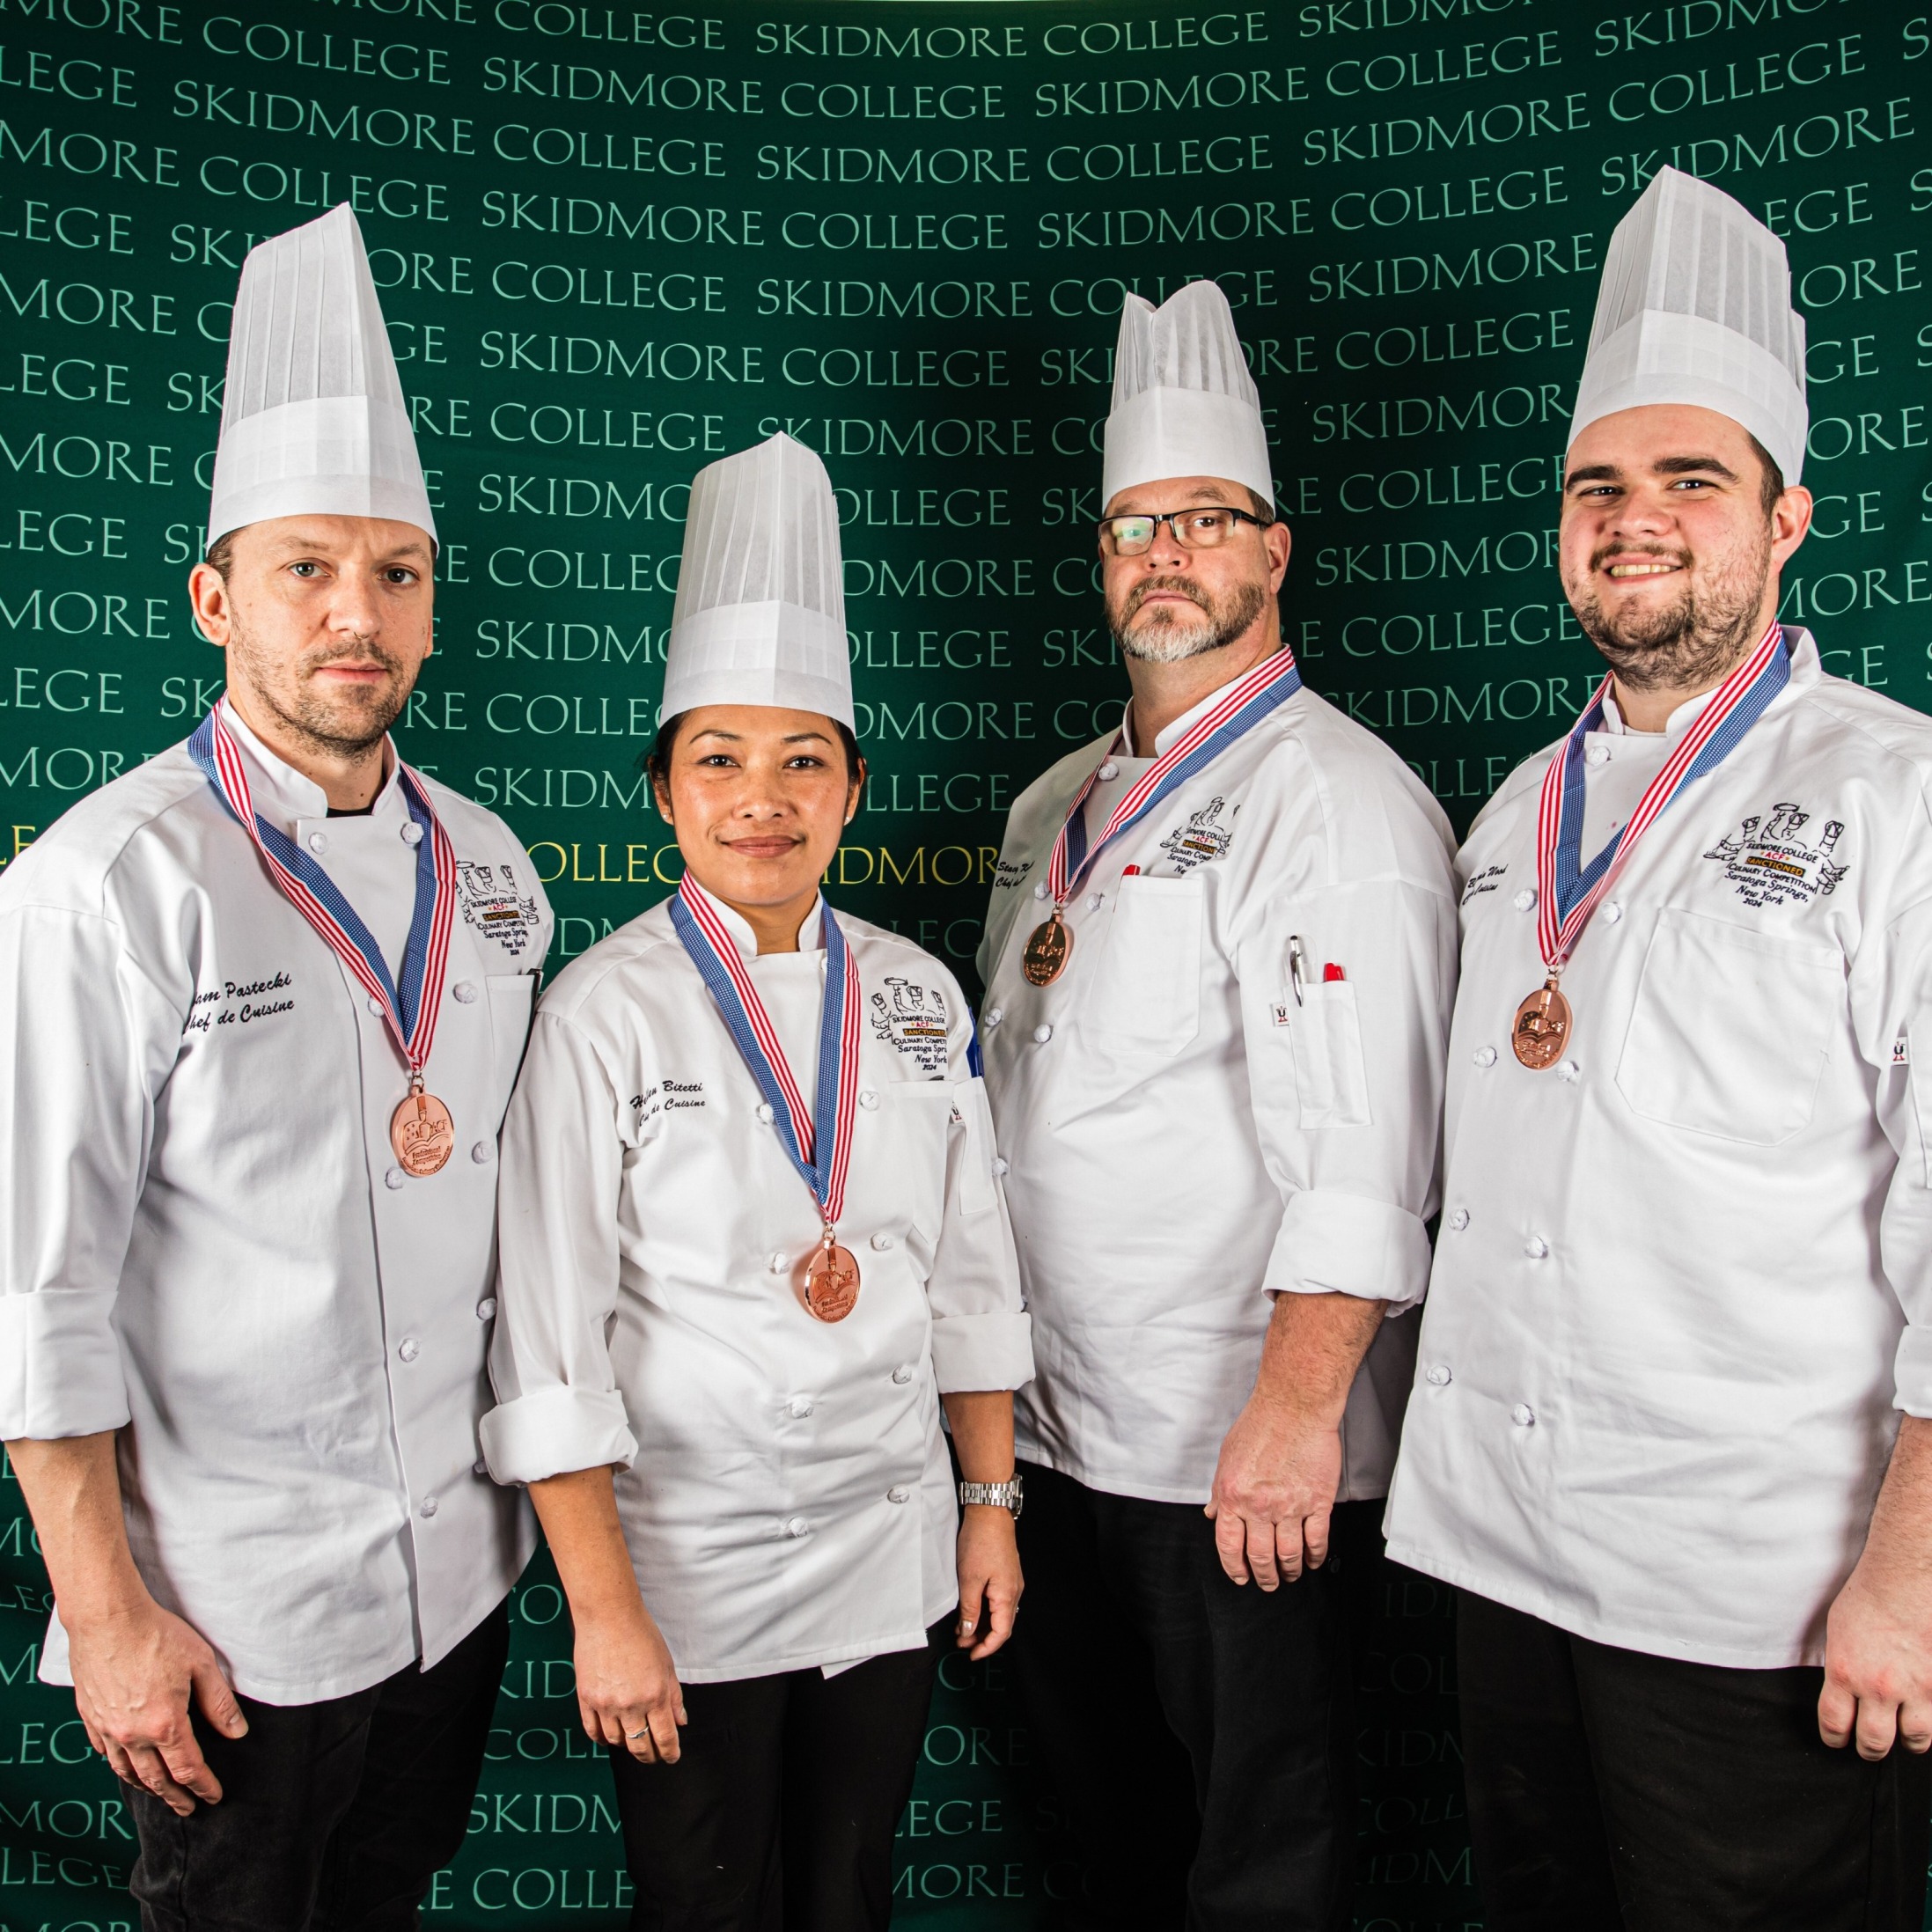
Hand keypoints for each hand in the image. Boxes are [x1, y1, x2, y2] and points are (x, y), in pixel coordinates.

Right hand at [66, 1597, 246, 1815]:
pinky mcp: (90, 1717)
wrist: (108, 1620)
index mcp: (165, 1725)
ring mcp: (107, 1729)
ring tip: (160, 1794)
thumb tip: (237, 1732)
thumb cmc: (157, 1636)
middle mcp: (133, 1735)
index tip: (213, 1797)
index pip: (188, 1769)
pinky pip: (105, 1752)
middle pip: (156, 1779)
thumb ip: (219, 1703)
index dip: (203, 1786)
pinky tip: (126, 1765)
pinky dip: (119, 1764)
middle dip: (175, 1797)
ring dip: (146, 1787)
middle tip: (188, 1808)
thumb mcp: (201, 1664)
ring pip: (127, 1771)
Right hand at [572, 1603, 686, 1763]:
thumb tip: (681, 1721)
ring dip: (626, 1745)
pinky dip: (601, 1738)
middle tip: (653, 1756)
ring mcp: (606, 1704)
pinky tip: (609, 1737)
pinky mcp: (586, 1699)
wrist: (609, 1616)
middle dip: (649, 1756)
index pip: (665, 1737)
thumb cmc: (641, 1634)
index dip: (670, 1752)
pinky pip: (592, 1731)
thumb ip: (674, 1696)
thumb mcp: (667, 1664)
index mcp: (655, 1696)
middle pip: (640, 1746)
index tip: (671, 1757)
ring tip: (632, 1741)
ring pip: (616, 1741)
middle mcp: (631, 1704)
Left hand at [955, 1506, 1022, 1659]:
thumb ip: (969, 1609)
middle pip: (1001, 1625)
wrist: (989, 1513)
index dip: (986, 1648)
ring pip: (998, 1613)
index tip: (971, 1655)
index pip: (1001, 1633)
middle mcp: (1014, 1591)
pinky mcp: (1006, 1574)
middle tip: (960, 1642)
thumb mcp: (969, 1580)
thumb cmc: (981, 1542)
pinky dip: (984, 1610)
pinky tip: (969, 1609)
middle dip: (980, 1638)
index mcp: (1007, 1596)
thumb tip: (968, 1632)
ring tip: (961, 1628)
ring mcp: (1011, 1582)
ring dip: (981, 1624)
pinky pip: (997, 1600)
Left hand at [1205, 1394, 1341, 1589]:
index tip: (1240, 1577)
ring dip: (1289, 1571)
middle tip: (1268, 1583)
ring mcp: (1289, 1506)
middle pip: (1259, 1556)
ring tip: (1290, 1575)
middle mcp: (1258, 1506)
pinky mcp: (1318, 1502)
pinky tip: (1312, 1560)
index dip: (1233, 1568)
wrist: (1295, 1407)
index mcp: (1232, 1495)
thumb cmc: (1260, 1425)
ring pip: (1288, 1554)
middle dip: (1263, 1576)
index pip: (1228, 1545)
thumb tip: (1211, 1515)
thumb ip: (1219, 1490)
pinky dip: (1314, 1556)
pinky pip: (1316, 1540)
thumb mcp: (1227, 1456)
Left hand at [1819, 1552, 1931, 1759]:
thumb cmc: (1868, 1597)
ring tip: (1904, 1737)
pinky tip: (1926, 1717)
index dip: (1835, 1739)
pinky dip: (1931, 1721)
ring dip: (1907, 1742)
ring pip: (1914, 1740)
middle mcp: (1878, 1687)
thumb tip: (1843, 1694)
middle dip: (1870, 1749)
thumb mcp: (1838, 1634)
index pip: (1835, 1724)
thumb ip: (1842, 1669)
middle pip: (1874, 1742)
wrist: (1905, 1578)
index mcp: (1844, 1673)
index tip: (1837, 1741)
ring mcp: (1915, 1688)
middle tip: (1870, 1748)